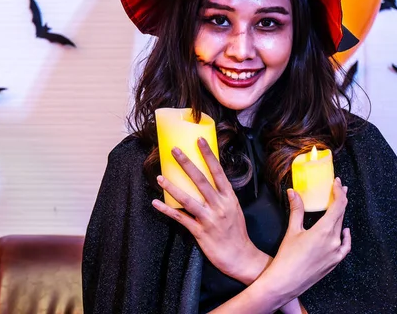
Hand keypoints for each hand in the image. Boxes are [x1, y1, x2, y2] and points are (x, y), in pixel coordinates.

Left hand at [152, 137, 268, 283]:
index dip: (208, 155)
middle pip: (201, 180)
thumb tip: (208, 178)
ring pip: (188, 199)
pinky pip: (180, 218)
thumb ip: (221, 195)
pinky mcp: (200, 232)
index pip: (218, 172)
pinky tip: (156, 203)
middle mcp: (220, 205)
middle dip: (187, 164)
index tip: (199, 140)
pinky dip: (167, 210)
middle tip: (174, 150)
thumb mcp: (234, 208)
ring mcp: (209, 219)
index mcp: (229, 197)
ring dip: (173, 187)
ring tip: (159, 176)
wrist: (241, 257)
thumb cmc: (235, 231)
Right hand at [255, 178, 350, 302]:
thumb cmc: (287, 257)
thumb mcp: (292, 230)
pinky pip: (345, 245)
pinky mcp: (335, 261)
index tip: (337, 183)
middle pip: (341, 215)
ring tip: (337, 206)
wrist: (287, 281)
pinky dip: (345, 236)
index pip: (338, 206)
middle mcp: (334, 240)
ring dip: (340, 215)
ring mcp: (336, 252)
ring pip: (341, 228)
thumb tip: (293, 192)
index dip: (339, 192)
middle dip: (340, 200)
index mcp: (324, 230)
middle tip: (338, 188)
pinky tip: (344, 232)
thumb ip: (296, 210)